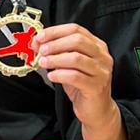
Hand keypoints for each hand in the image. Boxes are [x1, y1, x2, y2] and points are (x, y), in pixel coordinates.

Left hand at [36, 22, 124, 139]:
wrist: (96, 109)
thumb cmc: (82, 85)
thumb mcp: (69, 65)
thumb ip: (57, 53)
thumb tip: (37, 43)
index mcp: (97, 46)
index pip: (76, 29)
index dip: (55, 31)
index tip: (39, 37)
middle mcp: (102, 56)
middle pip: (78, 41)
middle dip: (55, 44)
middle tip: (40, 50)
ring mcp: (101, 71)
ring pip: (76, 58)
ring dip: (55, 59)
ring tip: (43, 62)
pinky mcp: (96, 87)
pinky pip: (75, 77)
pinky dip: (60, 74)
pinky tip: (51, 75)